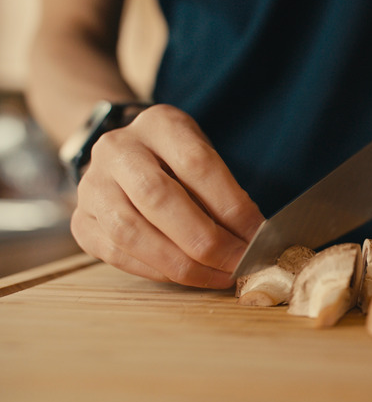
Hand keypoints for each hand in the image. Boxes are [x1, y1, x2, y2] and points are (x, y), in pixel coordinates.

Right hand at [70, 105, 263, 288]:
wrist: (129, 158)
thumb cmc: (180, 162)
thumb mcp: (206, 158)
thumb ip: (227, 192)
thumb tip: (256, 238)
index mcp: (158, 124)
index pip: (197, 164)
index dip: (231, 205)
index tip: (258, 235)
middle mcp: (117, 149)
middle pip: (159, 198)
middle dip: (207, 240)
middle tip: (240, 263)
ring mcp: (92, 185)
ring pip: (132, 232)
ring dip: (183, 263)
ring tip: (219, 276)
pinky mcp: (82, 222)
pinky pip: (118, 254)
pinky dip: (158, 271)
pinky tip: (190, 277)